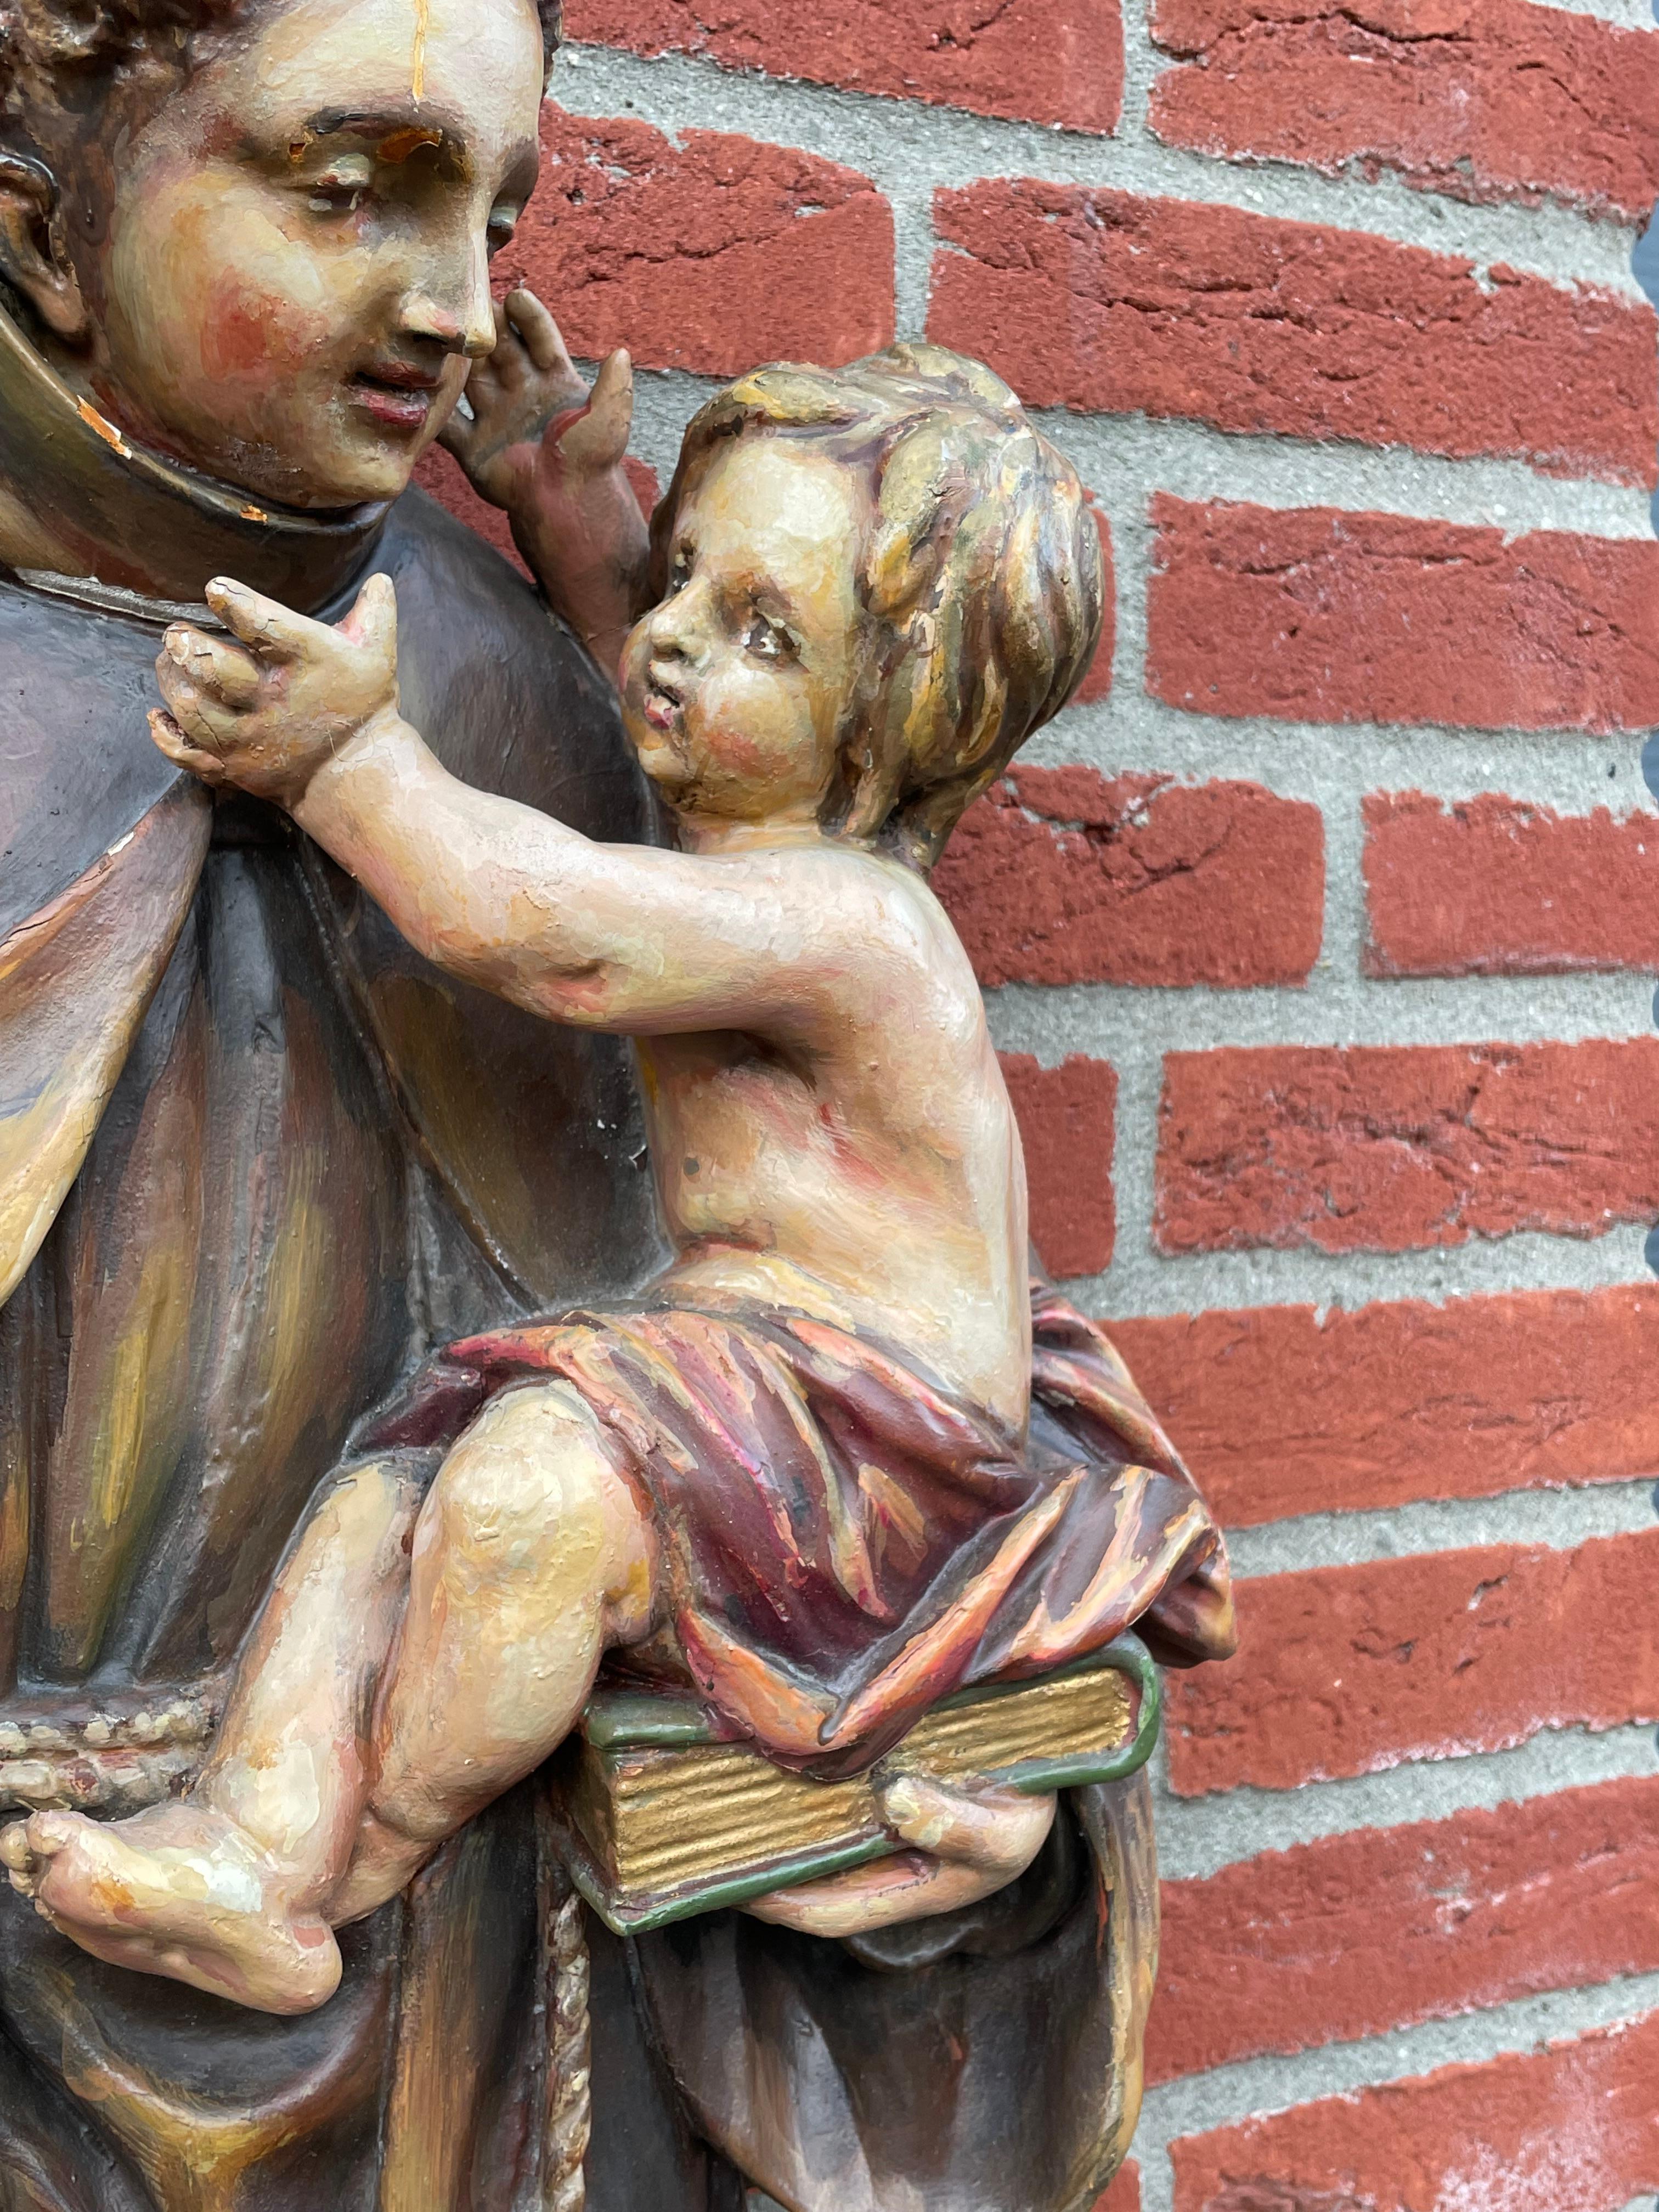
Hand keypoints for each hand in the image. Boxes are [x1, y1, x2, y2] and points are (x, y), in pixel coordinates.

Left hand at [151, 571, 400, 811]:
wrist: (356, 768)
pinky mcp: (235, 765)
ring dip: (172, 683)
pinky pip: (188, 754)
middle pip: (216, 671)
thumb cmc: (362, 702)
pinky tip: (159, 715)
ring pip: (194, 709)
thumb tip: (379, 578)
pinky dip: (166, 737)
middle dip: (186, 647)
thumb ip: (375, 612)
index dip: (235, 604)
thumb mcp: (377, 652)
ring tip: (168, 663)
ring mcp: (250, 736)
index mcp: (306, 661)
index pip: (265, 626)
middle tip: (176, 635)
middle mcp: (273, 699)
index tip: (214, 590)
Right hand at [441, 289, 647, 674]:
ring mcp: (496, 421)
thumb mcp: (610, 421)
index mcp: (557, 384)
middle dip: (482, 327)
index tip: (514, 295)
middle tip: (464, 301)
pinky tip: (413, 387)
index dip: (528, 317)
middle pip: (498, 352)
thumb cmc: (592, 463)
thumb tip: (623, 352)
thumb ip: (614, 388)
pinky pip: (447, 426)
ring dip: (453, 359)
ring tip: (434, 332)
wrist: (567, 509)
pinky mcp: (475, 451)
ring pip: (469, 380)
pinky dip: (431, 410)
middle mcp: (522, 396)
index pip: (540, 339)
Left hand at [742, 1776, 1056, 1938]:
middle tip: (707, 1843)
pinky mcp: (881, 1791)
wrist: (1050, 1760)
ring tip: (723, 1804)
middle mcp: (888, 1866)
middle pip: (812, 1878)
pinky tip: (767, 1764)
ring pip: (815, 1840)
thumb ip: (956, 1826)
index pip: (830, 1912)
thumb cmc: (1027, 1809)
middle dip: (764, 1866)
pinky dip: (797, 1791)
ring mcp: (882, 1830)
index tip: (734, 1883)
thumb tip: (892, 1801)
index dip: (781, 1902)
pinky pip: (827, 1801)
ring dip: (774, 1827)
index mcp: (912, 1889)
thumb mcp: (1005, 1830)